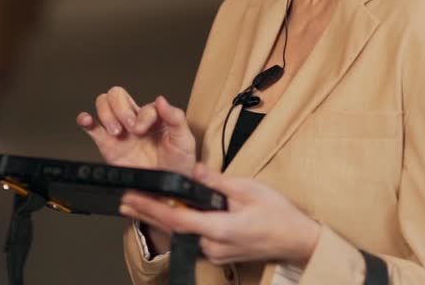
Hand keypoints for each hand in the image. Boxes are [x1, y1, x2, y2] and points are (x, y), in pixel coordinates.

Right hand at [77, 89, 196, 176]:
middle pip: (117, 95)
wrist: (164, 192)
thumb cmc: (177, 165)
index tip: (142, 130)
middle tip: (129, 129)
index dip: (142, 115)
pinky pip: (92, 128)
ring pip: (104, 105)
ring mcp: (120, 131)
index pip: (143, 105)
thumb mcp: (184, 140)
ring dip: (107, 114)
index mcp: (154, 117)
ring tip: (116, 132)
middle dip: (121, 110)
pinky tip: (87, 120)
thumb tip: (161, 99)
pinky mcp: (107, 145)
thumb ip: (175, 118)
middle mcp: (135, 120)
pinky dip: (85, 120)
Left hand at [118, 163, 321, 266]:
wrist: (298, 240)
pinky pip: (195, 236)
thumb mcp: (248, 189)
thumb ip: (216, 181)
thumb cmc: (278, 215)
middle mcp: (213, 246)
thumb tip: (194, 170)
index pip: (176, 218)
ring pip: (184, 232)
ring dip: (165, 218)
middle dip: (148, 213)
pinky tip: (171, 213)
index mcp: (219, 229)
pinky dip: (182, 224)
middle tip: (126, 201)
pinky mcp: (220, 253)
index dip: (151, 209)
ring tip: (142, 205)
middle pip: (174, 227)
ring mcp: (216, 253)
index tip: (132, 199)